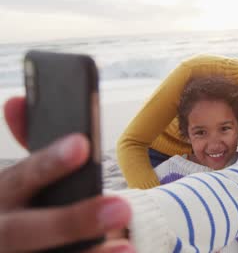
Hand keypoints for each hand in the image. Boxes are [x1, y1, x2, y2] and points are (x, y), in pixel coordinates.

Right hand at [1, 97, 134, 252]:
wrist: (11, 245)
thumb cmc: (24, 205)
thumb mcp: (21, 180)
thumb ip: (31, 147)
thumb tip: (18, 100)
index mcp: (0, 195)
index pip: (20, 177)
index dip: (48, 163)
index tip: (81, 144)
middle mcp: (0, 229)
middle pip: (24, 231)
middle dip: (71, 220)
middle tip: (122, 208)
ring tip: (125, 245)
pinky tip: (123, 252)